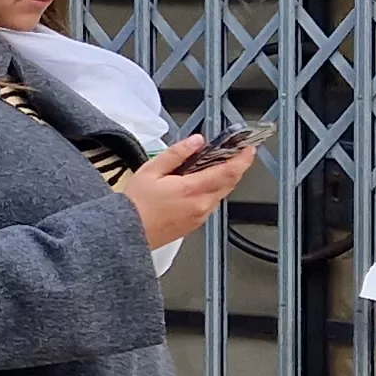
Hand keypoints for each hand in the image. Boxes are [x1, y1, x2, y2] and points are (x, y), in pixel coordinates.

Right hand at [120, 134, 259, 249]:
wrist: (126, 234)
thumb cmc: (135, 205)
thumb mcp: (151, 170)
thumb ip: (177, 153)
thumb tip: (196, 141)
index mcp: (192, 189)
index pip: (228, 171)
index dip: (243, 158)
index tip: (249, 148)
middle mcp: (201, 205)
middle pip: (230, 183)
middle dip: (236, 166)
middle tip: (236, 153)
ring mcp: (200, 216)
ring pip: (222, 194)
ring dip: (224, 179)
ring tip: (215, 166)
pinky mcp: (195, 224)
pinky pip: (211, 204)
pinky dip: (213, 191)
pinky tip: (201, 184)